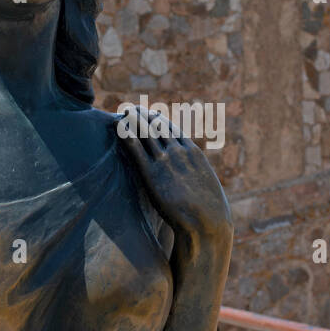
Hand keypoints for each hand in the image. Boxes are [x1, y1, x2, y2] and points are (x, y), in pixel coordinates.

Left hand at [115, 106, 231, 250]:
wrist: (206, 221)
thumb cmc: (210, 212)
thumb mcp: (209, 187)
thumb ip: (199, 177)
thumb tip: (198, 184)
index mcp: (193, 152)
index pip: (173, 129)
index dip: (159, 119)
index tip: (150, 114)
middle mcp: (178, 151)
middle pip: (157, 126)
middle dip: (143, 116)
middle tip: (132, 109)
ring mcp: (164, 161)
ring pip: (145, 132)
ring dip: (133, 119)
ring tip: (123, 112)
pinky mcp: (151, 173)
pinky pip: (135, 148)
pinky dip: (126, 134)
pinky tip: (119, 127)